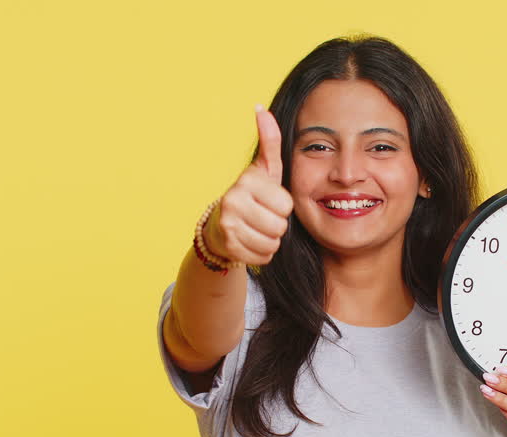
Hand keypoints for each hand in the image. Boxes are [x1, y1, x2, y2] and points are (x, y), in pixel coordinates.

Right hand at [205, 106, 294, 265]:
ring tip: (256, 229)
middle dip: (276, 226)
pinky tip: (249, 242)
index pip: (286, 206)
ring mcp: (228, 224)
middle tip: (261, 218)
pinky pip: (262, 257)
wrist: (220, 227)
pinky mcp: (228, 246)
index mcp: (247, 181)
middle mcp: (233, 199)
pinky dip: (260, 254)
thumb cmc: (250, 197)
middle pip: (280, 227)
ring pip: (272, 244)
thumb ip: (269, 142)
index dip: (282, 207)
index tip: (267, 202)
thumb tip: (261, 109)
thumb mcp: (263, 170)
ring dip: (269, 241)